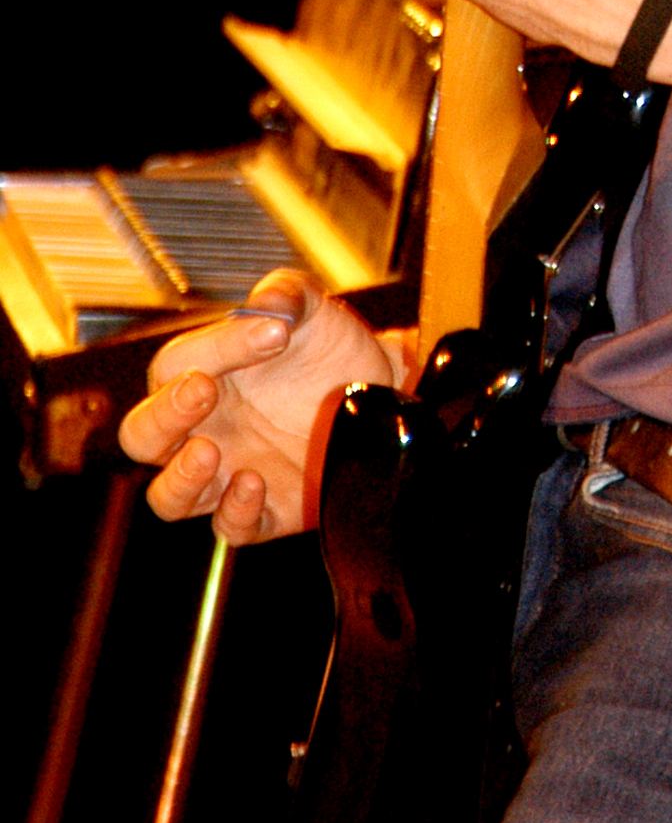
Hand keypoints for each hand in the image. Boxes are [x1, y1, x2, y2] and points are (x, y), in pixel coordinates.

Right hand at [117, 272, 400, 541]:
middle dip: (163, 415)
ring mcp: (228, 474)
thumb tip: (268, 301)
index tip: (275, 331)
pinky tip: (256, 483)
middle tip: (204, 389)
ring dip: (180, 479)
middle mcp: (204, 429)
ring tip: (210, 451)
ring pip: (168, 497)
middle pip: (142, 436)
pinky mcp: (263, 511)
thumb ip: (287, 293)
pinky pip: (229, 528)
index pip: (175, 365)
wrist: (378, 390)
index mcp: (203, 375)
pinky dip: (235, 513)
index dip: (216, 347)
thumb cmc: (329, 349)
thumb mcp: (313, 310)